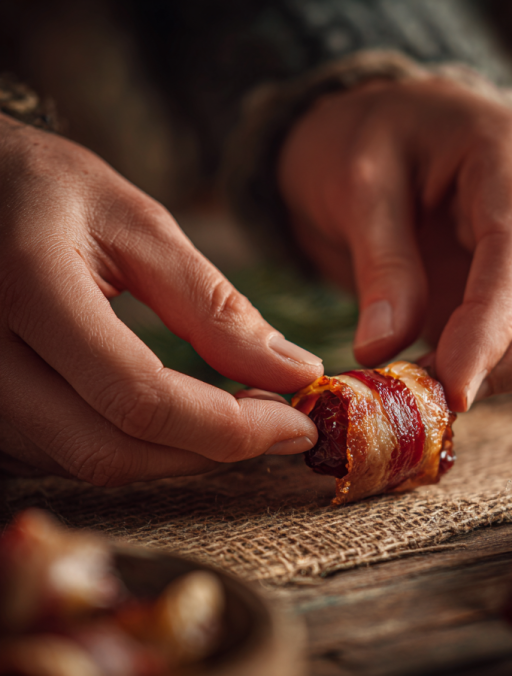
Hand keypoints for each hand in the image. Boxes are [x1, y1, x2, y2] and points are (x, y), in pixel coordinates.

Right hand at [0, 116, 320, 483]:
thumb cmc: (47, 192)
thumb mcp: (138, 225)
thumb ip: (214, 305)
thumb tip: (294, 371)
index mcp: (28, 286)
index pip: (141, 398)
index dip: (232, 428)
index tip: (298, 424)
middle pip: (112, 450)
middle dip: (212, 451)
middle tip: (276, 426)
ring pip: (90, 463)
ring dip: (177, 454)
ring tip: (234, 415)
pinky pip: (65, 456)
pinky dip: (136, 447)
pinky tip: (176, 417)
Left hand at [278, 77, 511, 410]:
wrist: (381, 130)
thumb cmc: (367, 137)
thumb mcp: (358, 184)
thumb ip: (380, 264)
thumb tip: (383, 349)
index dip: (491, 329)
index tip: (452, 390)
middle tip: (452, 399)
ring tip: (442, 390)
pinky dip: (505, 361)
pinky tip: (454, 376)